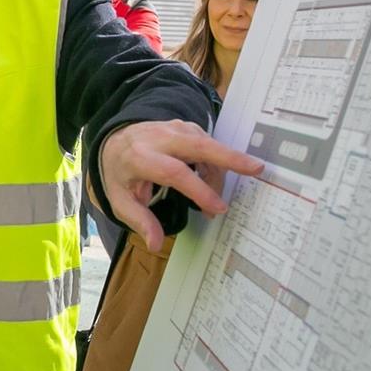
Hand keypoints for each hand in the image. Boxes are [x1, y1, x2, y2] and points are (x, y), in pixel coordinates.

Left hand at [98, 120, 262, 252]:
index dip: (199, 190)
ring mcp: (174, 128)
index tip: (218, 209)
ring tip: (216, 198)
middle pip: (198, 144)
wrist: (114, 141)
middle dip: (229, 157)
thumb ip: (139, 220)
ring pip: (207, 144)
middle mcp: (159, 138)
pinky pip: (207, 143)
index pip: (174, 172)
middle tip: (256, 169)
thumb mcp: (120, 200)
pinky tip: (213, 181)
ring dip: (221, 170)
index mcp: (139, 156)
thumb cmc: (121, 173)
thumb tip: (155, 243)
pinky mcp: (185, 127)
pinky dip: (216, 161)